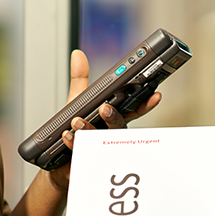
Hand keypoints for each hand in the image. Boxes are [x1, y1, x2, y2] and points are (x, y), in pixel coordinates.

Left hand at [47, 49, 162, 187]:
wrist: (58, 160)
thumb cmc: (73, 130)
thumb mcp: (77, 101)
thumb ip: (80, 78)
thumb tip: (77, 54)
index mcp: (112, 118)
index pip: (133, 110)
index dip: (145, 104)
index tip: (155, 95)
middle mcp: (110, 134)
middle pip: (119, 126)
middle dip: (114, 116)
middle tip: (105, 107)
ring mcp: (100, 148)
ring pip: (100, 140)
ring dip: (89, 130)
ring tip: (77, 121)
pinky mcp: (87, 160)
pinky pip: (82, 152)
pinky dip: (74, 142)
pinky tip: (67, 135)